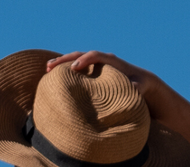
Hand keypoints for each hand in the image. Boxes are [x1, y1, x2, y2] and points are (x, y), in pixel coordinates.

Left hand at [45, 51, 189, 157]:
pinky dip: (124, 88)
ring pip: (111, 62)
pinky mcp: (151, 85)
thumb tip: (72, 147)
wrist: (178, 129)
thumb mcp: (116, 132)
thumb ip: (100, 131)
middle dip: (70, 59)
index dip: (65, 67)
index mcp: (111, 84)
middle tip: (50, 67)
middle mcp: (121, 76)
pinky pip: (135, 84)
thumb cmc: (146, 133)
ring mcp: (137, 77)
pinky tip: (111, 87)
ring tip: (76, 68)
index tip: (46, 73)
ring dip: (92, 61)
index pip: (85, 69)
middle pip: (92, 58)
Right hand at [46, 51, 162, 102]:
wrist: (141, 82)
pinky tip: (54, 77)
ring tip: (47, 69)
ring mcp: (95, 65)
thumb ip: (136, 88)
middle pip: (80, 55)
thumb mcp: (140, 88)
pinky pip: (77, 69)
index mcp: (112, 61)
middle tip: (50, 67)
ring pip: (75, 59)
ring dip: (61, 63)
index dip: (85, 60)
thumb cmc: (140, 87)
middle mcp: (101, 60)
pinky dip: (66, 71)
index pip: (95, 56)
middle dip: (65, 60)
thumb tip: (134, 89)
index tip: (75, 67)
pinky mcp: (92, 72)